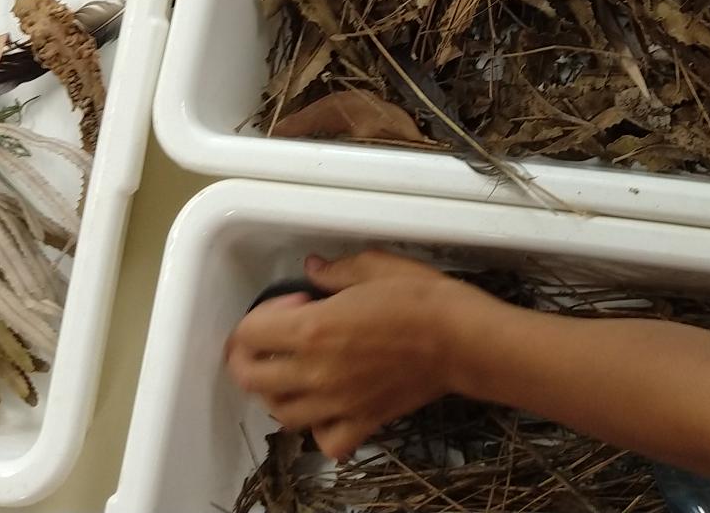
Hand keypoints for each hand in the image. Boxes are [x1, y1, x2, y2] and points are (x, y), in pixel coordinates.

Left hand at [223, 251, 495, 459]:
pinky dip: (318, 430)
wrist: (461, 339)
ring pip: (279, 412)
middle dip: (250, 353)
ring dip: (277, 389)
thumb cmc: (424, 301)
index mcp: (314, 329)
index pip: (248, 333)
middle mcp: (317, 372)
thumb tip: (314, 268)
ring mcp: (336, 403)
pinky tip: (327, 407)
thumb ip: (335, 271)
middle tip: (275, 335)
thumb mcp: (375, 267)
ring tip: (298, 368)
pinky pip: (325, 441)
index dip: (261, 313)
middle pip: (250, 377)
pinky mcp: (361, 421)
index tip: (291, 303)